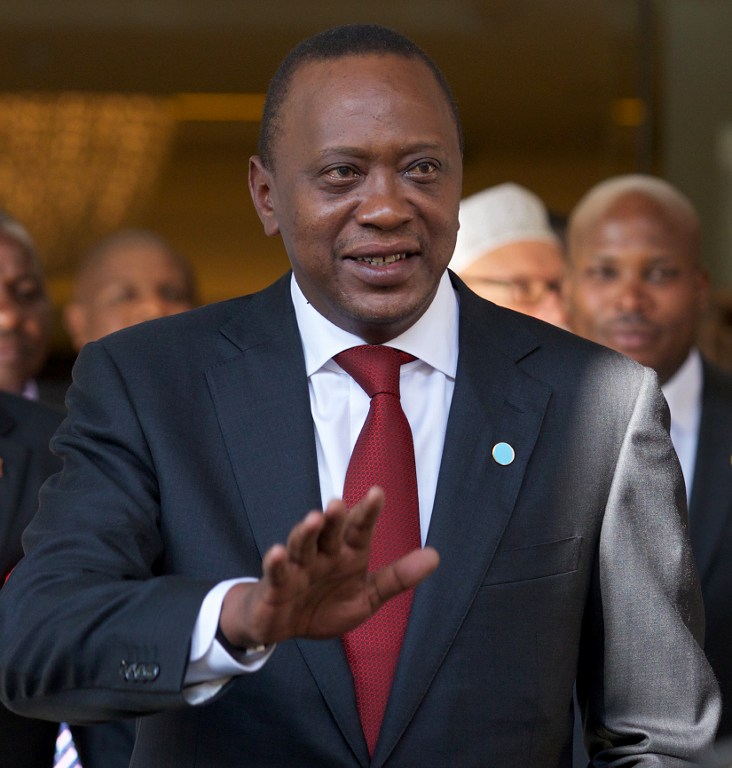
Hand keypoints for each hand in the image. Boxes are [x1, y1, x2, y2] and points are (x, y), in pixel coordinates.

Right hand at [218, 487, 438, 646]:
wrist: (286, 626)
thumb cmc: (326, 604)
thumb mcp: (367, 596)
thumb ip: (397, 578)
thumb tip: (435, 556)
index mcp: (347, 554)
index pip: (360, 530)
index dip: (368, 512)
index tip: (377, 492)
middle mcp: (323, 554)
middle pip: (329, 532)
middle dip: (334, 519)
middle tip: (338, 504)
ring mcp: (298, 567)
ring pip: (302, 545)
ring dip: (306, 532)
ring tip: (314, 519)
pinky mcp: (276, 585)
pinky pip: (277, 572)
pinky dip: (276, 562)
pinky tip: (277, 552)